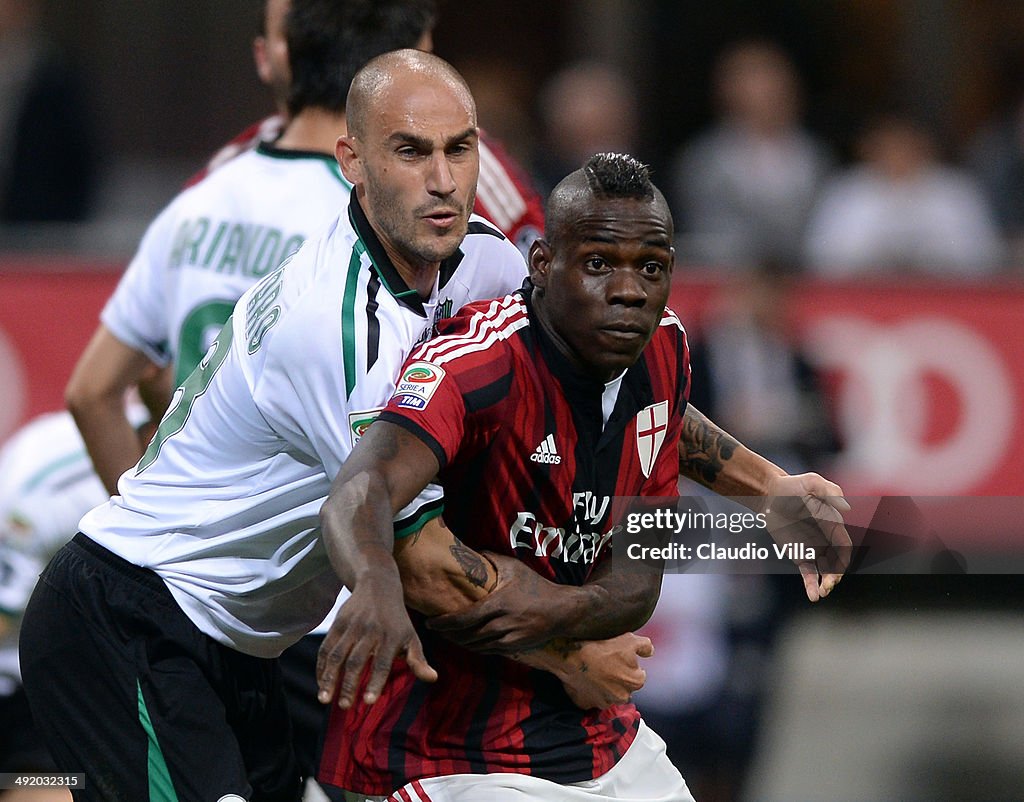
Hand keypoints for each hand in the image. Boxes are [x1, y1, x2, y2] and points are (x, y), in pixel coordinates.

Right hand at [316, 569, 436, 708]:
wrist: (378, 585)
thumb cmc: (397, 620)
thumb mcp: (411, 637)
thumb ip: (418, 660)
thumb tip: (433, 678)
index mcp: (392, 636)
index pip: (383, 663)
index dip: (376, 682)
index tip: (368, 702)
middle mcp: (371, 630)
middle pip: (356, 661)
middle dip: (349, 685)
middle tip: (344, 707)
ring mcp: (352, 626)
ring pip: (338, 655)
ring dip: (329, 678)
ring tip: (325, 699)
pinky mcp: (338, 622)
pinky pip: (326, 647)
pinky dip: (322, 666)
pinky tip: (321, 682)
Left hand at [426, 552, 574, 653]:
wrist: (562, 610)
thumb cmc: (536, 585)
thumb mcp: (513, 567)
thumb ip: (490, 559)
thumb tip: (468, 551)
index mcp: (499, 603)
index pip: (465, 618)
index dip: (444, 623)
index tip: (430, 622)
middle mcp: (503, 623)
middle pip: (467, 635)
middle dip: (447, 634)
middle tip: (434, 629)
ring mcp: (509, 638)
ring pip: (476, 646)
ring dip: (458, 642)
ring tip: (446, 636)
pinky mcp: (515, 647)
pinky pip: (488, 651)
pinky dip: (474, 647)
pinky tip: (465, 641)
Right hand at [557, 633, 653, 709]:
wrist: (573, 655)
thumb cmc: (602, 647)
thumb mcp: (629, 639)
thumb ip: (645, 646)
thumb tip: (649, 652)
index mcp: (635, 681)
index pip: (639, 674)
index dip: (630, 665)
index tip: (620, 657)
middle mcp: (622, 696)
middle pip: (625, 686)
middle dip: (619, 677)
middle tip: (607, 662)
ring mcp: (603, 702)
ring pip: (609, 693)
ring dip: (606, 685)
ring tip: (596, 669)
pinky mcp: (587, 703)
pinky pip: (592, 697)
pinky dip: (591, 690)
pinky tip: (587, 677)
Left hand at [763, 472, 851, 601]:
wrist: (768, 494)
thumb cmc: (792, 485)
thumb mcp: (812, 482)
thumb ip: (830, 491)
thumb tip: (845, 508)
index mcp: (833, 524)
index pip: (843, 545)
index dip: (843, 559)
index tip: (837, 568)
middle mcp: (826, 539)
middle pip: (836, 563)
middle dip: (835, 576)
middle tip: (828, 585)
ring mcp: (813, 548)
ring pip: (824, 571)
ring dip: (825, 583)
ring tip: (821, 593)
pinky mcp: (799, 554)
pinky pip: (808, 572)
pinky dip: (811, 584)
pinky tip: (813, 596)